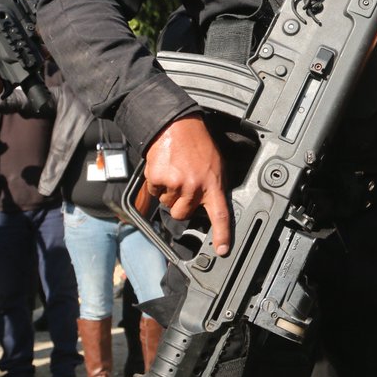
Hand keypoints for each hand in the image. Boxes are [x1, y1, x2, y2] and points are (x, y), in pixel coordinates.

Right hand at [143, 115, 231, 255]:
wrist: (176, 125)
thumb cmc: (198, 144)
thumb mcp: (216, 165)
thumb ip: (214, 187)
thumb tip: (212, 205)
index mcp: (213, 184)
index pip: (220, 215)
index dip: (222, 236)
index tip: (222, 251)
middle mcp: (194, 187)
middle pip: (182, 214)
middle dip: (181, 205)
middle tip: (184, 186)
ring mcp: (175, 184)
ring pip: (166, 203)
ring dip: (169, 192)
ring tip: (176, 172)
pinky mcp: (158, 179)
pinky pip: (154, 191)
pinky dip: (157, 183)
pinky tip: (165, 168)